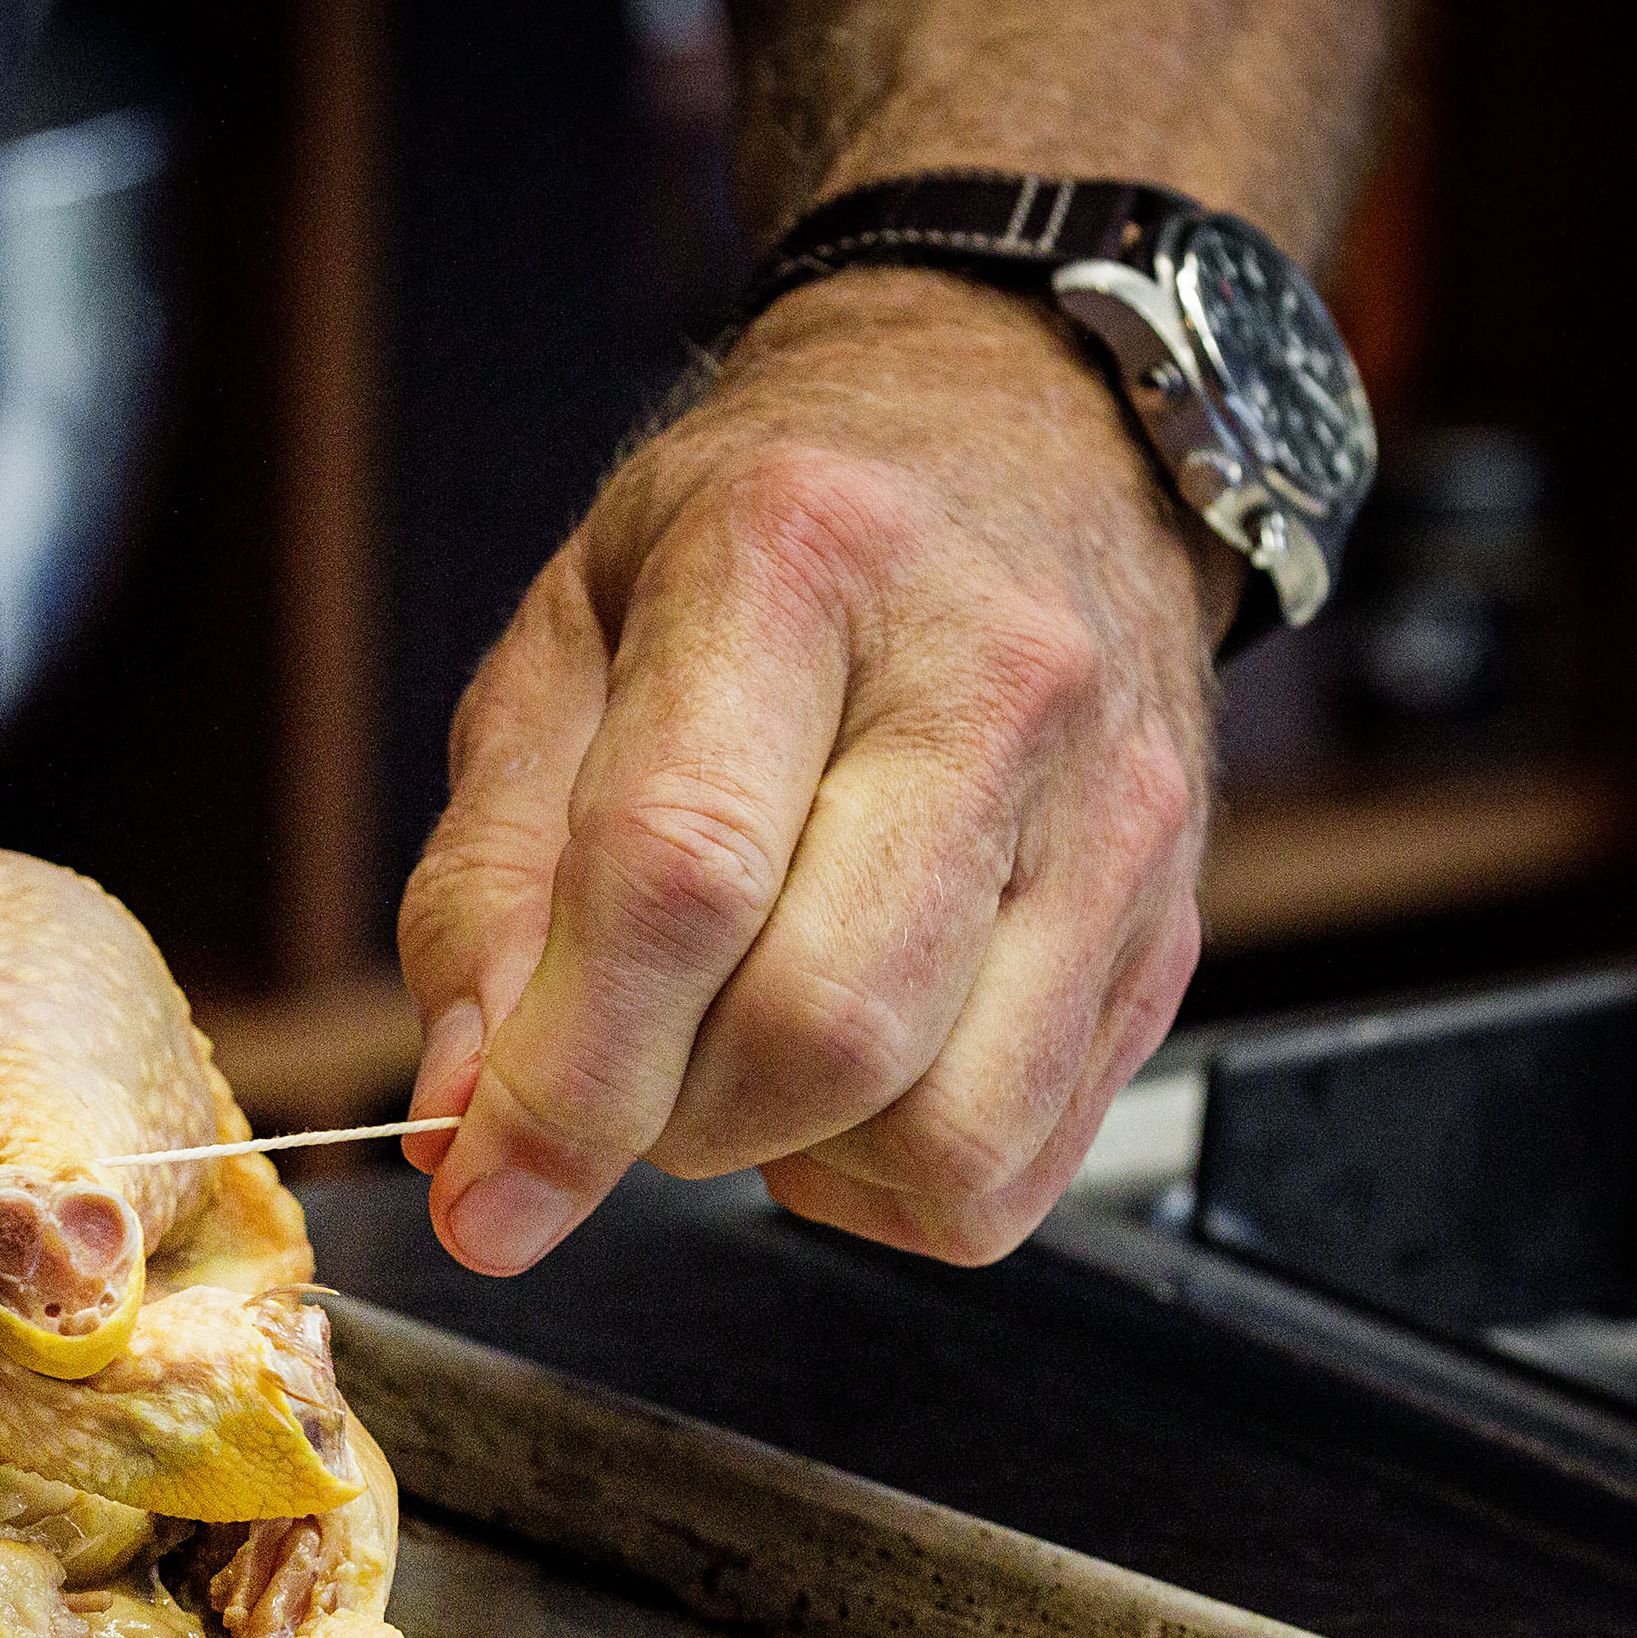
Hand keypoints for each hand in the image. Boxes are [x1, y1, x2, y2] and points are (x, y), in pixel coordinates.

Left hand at [398, 270, 1228, 1271]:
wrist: (1031, 441)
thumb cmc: (766, 549)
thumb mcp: (565, 645)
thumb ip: (485, 884)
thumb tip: (462, 1119)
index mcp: (800, 560)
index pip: (682, 873)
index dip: (568, 1080)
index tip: (484, 1196)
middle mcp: (993, 678)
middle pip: (823, 1026)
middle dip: (670, 1118)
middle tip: (620, 1064)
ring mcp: (1115, 811)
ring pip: (943, 1130)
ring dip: (792, 1156)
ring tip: (740, 1051)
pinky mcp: (1174, 925)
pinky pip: (1018, 1167)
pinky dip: (896, 1178)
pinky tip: (854, 1074)